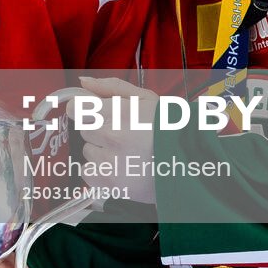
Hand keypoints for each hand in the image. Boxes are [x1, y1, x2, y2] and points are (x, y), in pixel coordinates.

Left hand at [74, 75, 157, 201]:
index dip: (84, 109)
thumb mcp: (146, 98)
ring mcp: (110, 163)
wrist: (190, 164)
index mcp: (121, 112)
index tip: (93, 112)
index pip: (77, 108)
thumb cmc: (169, 130)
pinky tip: (121, 167)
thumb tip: (83, 83)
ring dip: (101, 151)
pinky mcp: (109, 184)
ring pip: (87, 151)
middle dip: (99, 130)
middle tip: (123, 133)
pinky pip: (88, 173)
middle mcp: (113, 137)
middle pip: (84, 129)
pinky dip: (101, 172)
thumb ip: (111, 87)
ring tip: (126, 152)